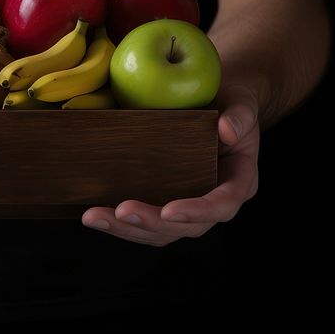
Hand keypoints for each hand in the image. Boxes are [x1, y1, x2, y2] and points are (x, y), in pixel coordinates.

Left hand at [81, 83, 259, 245]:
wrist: (216, 102)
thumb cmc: (231, 103)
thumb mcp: (241, 103)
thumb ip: (239, 116)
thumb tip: (227, 130)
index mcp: (238, 182)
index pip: (222, 205)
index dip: (196, 212)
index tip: (169, 212)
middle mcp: (214, 201)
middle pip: (186, 227)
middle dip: (151, 223)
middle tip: (121, 211)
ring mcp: (188, 205)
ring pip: (161, 232)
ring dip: (126, 229)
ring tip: (94, 217)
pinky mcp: (164, 200)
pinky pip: (145, 221)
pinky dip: (119, 222)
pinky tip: (93, 213)